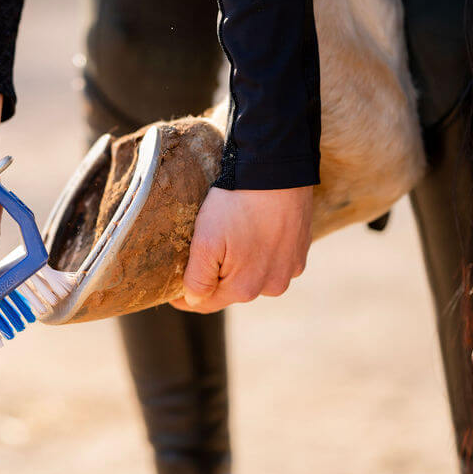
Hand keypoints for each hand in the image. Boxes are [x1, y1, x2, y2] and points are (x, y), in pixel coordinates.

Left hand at [170, 186, 312, 313]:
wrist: (276, 170)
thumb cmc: (236, 204)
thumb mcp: (205, 240)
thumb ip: (197, 278)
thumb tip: (192, 301)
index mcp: (245, 288)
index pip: (207, 303)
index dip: (186, 296)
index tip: (172, 288)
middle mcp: (271, 286)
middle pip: (231, 290)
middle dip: (215, 277)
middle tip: (203, 250)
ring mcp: (290, 270)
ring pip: (253, 276)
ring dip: (240, 265)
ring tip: (231, 238)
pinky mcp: (300, 253)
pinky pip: (273, 262)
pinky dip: (261, 253)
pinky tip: (255, 232)